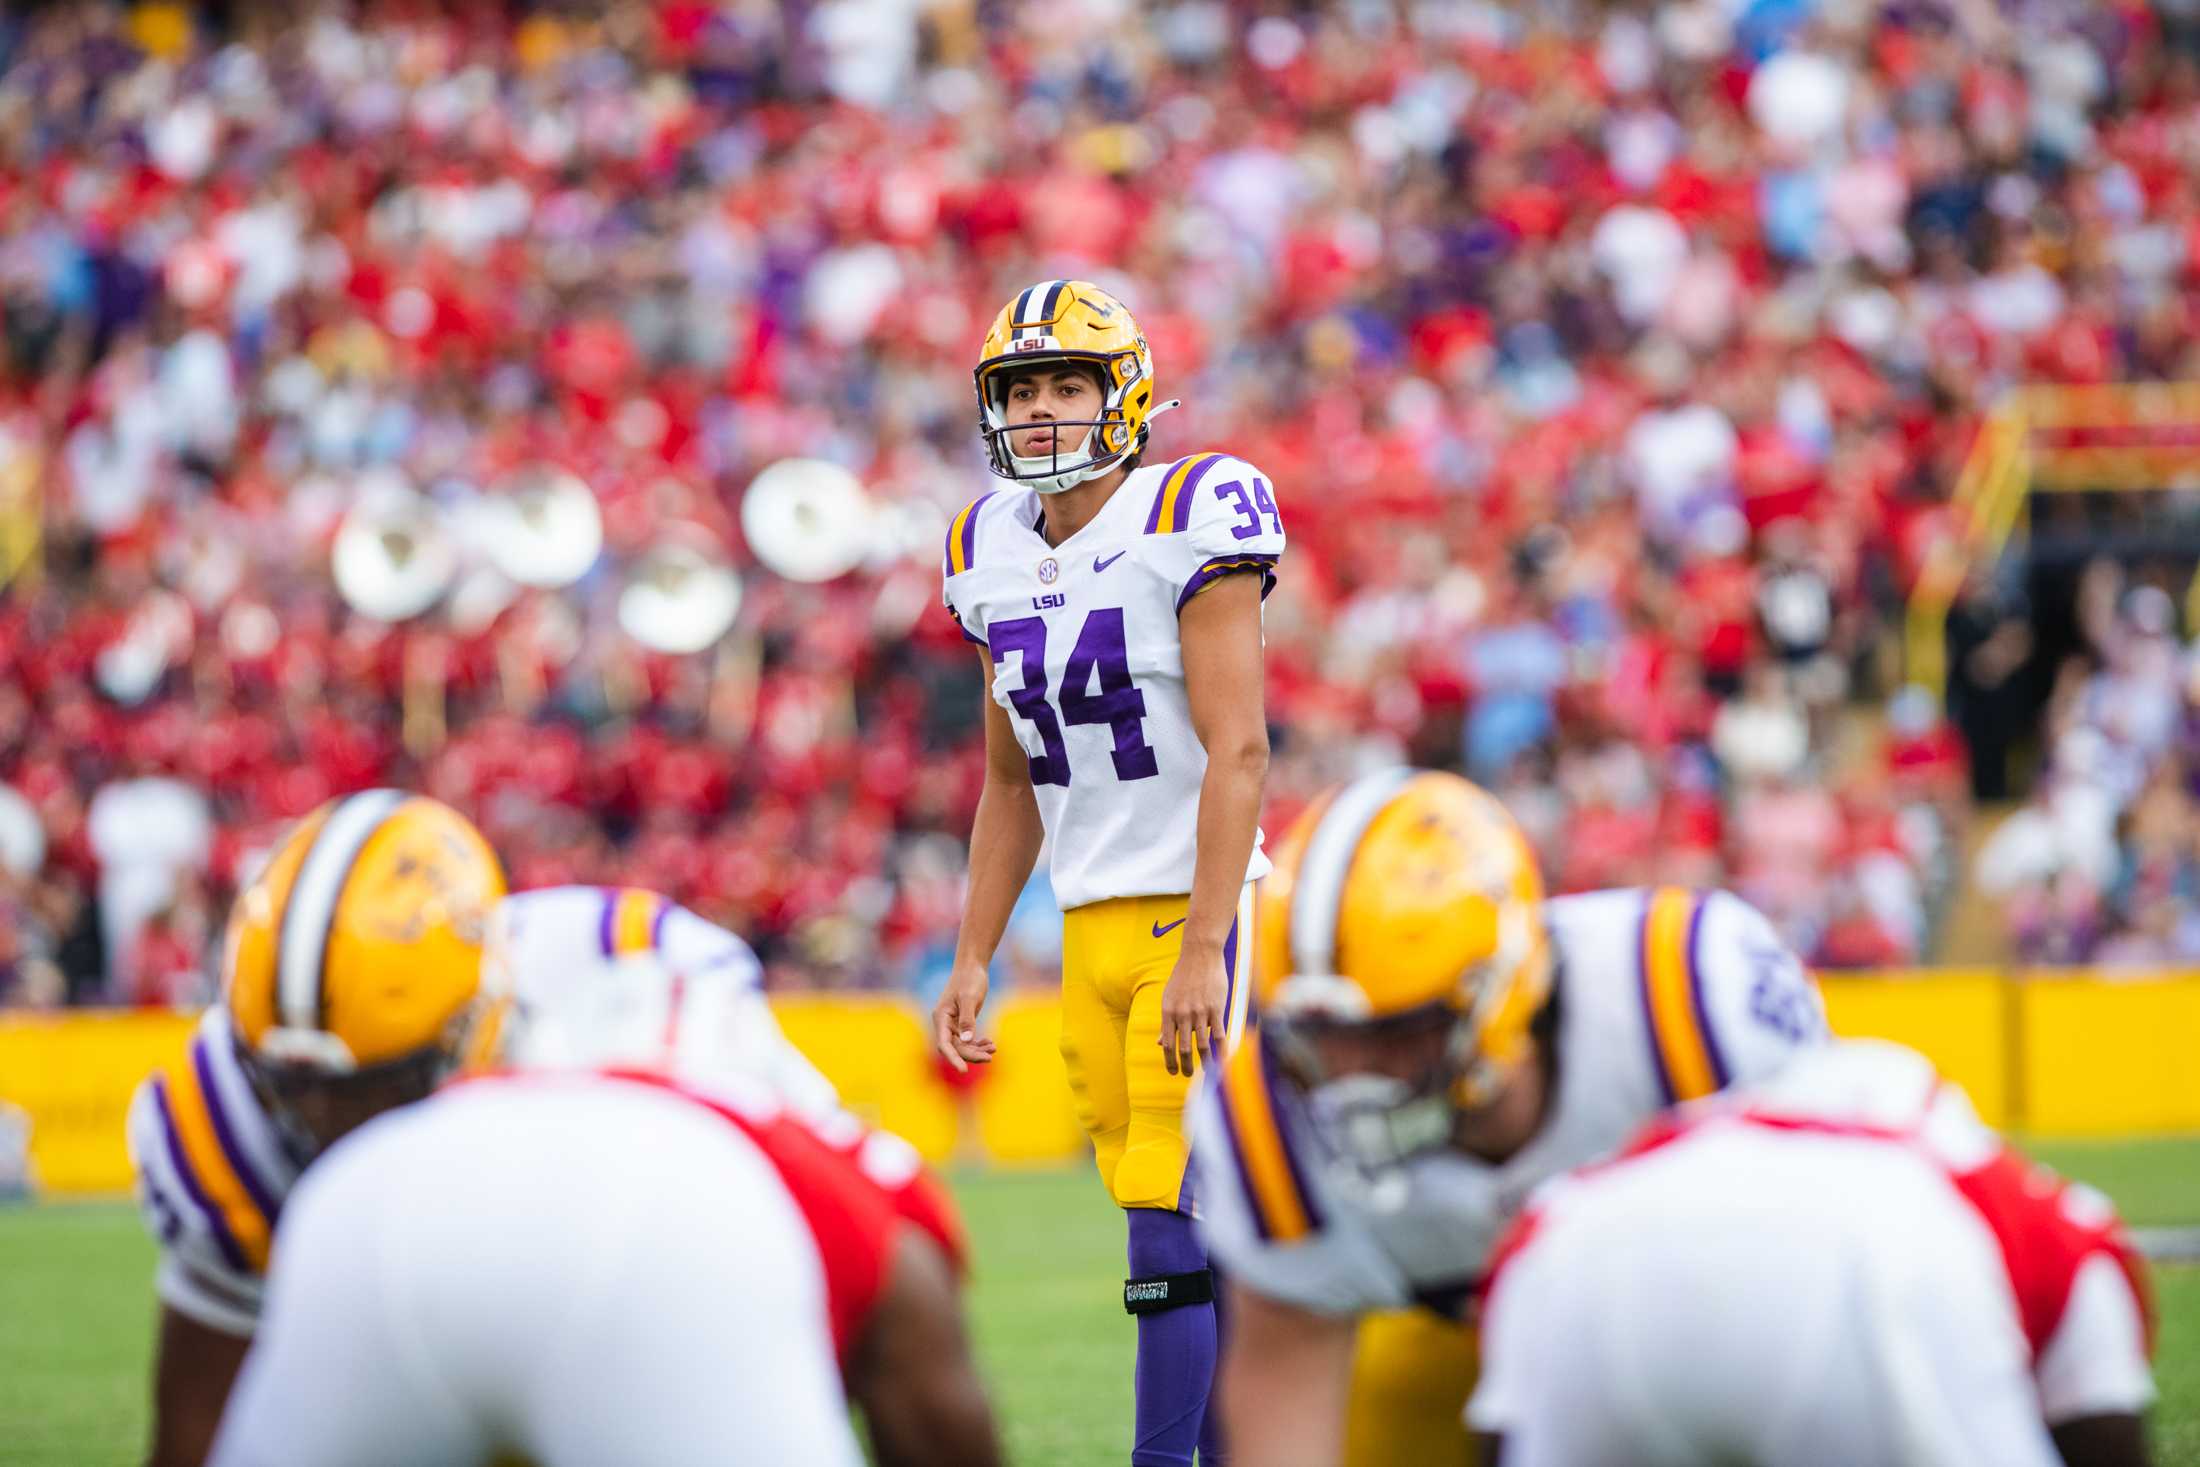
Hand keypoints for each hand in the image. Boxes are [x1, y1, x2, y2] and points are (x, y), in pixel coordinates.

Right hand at [931, 962, 996, 1072]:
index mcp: (941, 1017)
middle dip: (972, 1054)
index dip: (954, 1059)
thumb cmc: (969, 979)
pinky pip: (967, 1039)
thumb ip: (968, 1019)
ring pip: (962, 1045)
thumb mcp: (970, 998)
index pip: (944, 1044)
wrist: (972, 967)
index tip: (964, 1071)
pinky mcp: (961, 1023)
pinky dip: (978, 1043)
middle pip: (955, 1047)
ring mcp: (952, 1024)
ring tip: (993, 1049)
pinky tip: (990, 1044)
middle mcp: (944, 1023)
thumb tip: (966, 1041)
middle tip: (990, 1057)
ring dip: (976, 1050)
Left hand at [1158, 944, 1227, 1076]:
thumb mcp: (1169, 997)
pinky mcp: (1216, 1008)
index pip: (1167, 1044)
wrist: (1200, 955)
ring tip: (1206, 1071)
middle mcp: (1182, 1014)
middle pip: (1184, 1048)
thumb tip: (1160, 1043)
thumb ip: (1167, 1022)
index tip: (1173, 1071)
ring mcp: (1200, 1012)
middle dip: (1185, 1066)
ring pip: (1202, 1044)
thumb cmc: (1183, 976)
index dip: (1169, 1061)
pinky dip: (1221, 1049)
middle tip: (1187, 1075)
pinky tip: (1223, 1059)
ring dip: (1205, 1062)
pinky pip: (1219, 1034)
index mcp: (1168, 1012)